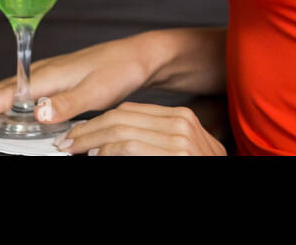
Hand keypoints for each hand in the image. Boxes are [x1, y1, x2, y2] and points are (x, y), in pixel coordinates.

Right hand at [0, 33, 156, 130]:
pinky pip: (9, 93)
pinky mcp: (48, 81)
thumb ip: (68, 102)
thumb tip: (38, 113)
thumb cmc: (120, 70)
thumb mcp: (99, 90)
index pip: (2, 96)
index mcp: (45, 76)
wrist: (137, 56)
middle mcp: (38, 74)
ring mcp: (41, 77)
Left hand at [53, 101, 226, 155]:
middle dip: (88, 130)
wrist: (228, 183)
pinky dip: (109, 153)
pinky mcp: (178, 153)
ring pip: (122, 132)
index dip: (98, 122)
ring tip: (75, 151)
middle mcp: (181, 124)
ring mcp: (181, 139)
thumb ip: (151, 141)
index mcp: (180, 118)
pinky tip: (98, 157)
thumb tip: (109, 144)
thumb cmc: (196, 165)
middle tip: (67, 142)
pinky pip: (131, 149)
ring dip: (92, 141)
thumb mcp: (175, 150)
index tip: (77, 133)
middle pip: (122, 118)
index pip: (129, 111)